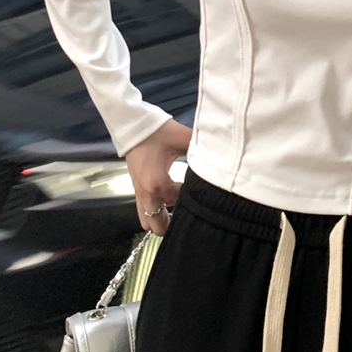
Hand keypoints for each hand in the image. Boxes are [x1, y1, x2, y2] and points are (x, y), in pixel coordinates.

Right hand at [125, 118, 191, 235]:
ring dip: (162, 219)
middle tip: (190, 211)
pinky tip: (168, 200)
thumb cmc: (158, 132)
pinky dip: (155, 212)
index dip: (194, 198)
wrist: (132, 125)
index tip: (202, 189)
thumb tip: (219, 156)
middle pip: (159, 226)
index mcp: (157, 183)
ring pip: (149, 223)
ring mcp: (139, 193)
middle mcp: (146, 193)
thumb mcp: (183, 138)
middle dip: (174, 223)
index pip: (180, 202)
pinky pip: (144, 212)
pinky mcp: (136, 189)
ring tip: (178, 208)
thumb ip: (201, 149)